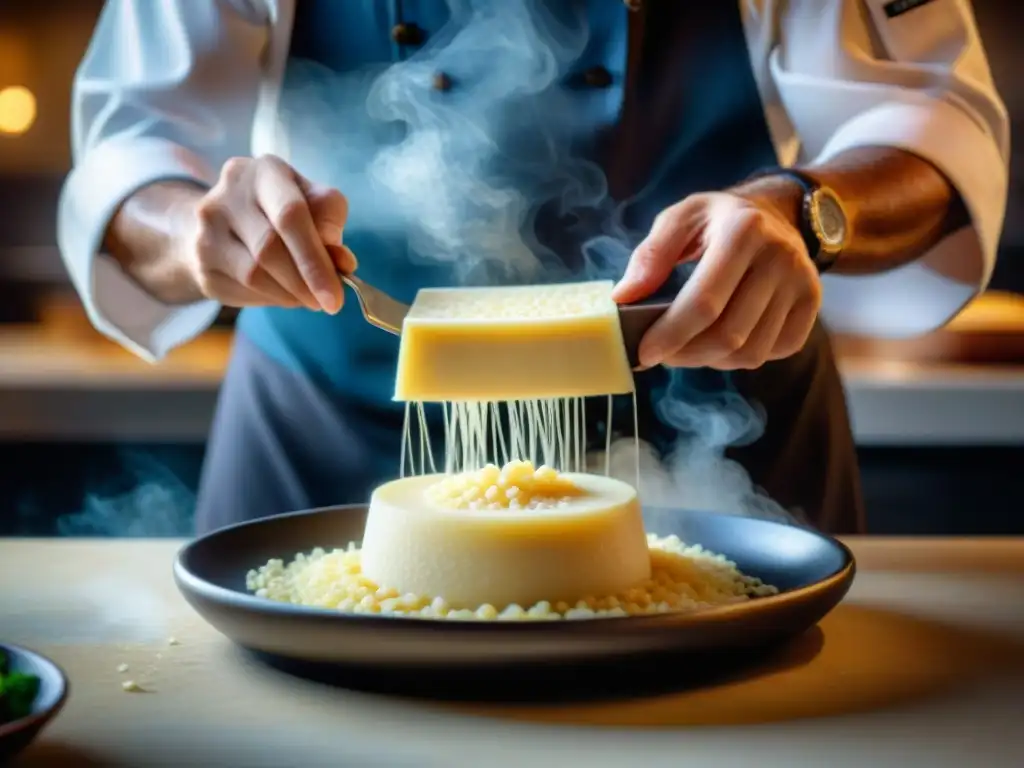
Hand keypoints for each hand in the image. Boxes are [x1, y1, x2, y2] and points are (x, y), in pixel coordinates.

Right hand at [180, 155, 356, 312]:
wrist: (223, 221)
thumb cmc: (279, 210)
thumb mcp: (312, 203)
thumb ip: (330, 226)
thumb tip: (343, 262)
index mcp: (265, 171)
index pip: (290, 215)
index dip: (315, 260)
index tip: (336, 295)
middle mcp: (229, 193)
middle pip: (270, 249)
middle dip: (305, 283)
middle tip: (327, 302)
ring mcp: (207, 228)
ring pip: (253, 274)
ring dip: (289, 294)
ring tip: (308, 297)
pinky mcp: (201, 261)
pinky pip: (241, 289)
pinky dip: (270, 299)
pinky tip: (282, 293)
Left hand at [611, 185, 821, 369]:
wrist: (777, 213)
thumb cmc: (717, 221)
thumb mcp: (680, 219)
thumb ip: (650, 256)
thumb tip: (624, 298)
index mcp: (743, 230)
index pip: (705, 302)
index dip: (671, 334)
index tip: (644, 352)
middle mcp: (780, 257)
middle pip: (729, 335)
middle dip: (687, 354)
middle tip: (661, 354)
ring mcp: (802, 282)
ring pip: (751, 352)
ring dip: (711, 360)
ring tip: (688, 347)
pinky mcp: (811, 304)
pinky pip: (772, 353)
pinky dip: (740, 359)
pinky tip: (721, 342)